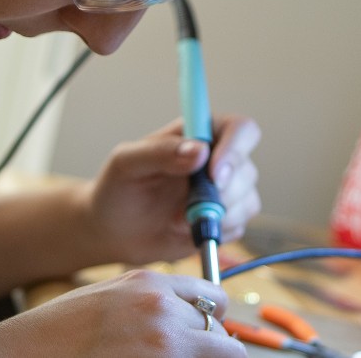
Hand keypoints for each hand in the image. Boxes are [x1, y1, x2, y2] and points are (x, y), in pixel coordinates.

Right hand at [0, 270, 242, 356]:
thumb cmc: (54, 336)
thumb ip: (150, 302)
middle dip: (211, 351)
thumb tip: (193, 318)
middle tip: (183, 356)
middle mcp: (163, 312)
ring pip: (223, 357)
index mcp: (149, 285)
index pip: (214, 298)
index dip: (211, 322)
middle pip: (223, 337)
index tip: (202, 337)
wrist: (18, 356)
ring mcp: (164, 347)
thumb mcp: (107, 300)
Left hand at [84, 114, 261, 264]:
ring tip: (177, 219)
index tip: (213, 174)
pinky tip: (185, 229)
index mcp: (199, 133)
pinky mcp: (225, 219)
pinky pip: (238, 226)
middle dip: (221, 194)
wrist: (113, 230)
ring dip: (216, 216)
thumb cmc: (117, 188)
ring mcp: (226, 190)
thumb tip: (201, 151)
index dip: (235, 149)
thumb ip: (160, 152)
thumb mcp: (127, 163)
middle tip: (185, 209)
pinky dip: (214, 232)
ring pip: (247, 201)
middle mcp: (219, 158)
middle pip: (247, 170)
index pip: (240, 129)